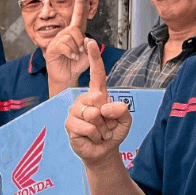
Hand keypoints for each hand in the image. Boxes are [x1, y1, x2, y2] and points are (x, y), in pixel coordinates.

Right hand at [43, 0, 91, 90]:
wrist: (67, 76)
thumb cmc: (76, 64)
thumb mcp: (88, 54)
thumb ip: (90, 45)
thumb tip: (86, 38)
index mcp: (75, 33)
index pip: (78, 16)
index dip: (79, 3)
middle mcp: (66, 33)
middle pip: (76, 30)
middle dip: (81, 42)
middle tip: (80, 52)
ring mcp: (58, 40)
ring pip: (70, 38)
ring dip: (75, 49)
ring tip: (74, 56)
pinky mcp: (52, 48)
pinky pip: (64, 45)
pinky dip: (70, 53)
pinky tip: (70, 57)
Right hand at [64, 40, 132, 162]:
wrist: (103, 152)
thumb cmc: (113, 132)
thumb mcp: (125, 120)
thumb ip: (121, 110)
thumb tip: (104, 107)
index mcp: (98, 94)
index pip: (96, 74)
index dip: (94, 58)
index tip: (91, 42)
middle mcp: (84, 100)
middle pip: (98, 99)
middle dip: (108, 117)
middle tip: (106, 126)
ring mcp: (75, 111)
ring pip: (93, 114)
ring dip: (102, 128)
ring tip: (99, 133)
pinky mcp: (70, 124)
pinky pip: (88, 127)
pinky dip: (95, 136)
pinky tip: (92, 138)